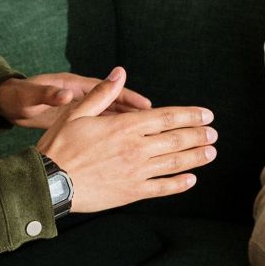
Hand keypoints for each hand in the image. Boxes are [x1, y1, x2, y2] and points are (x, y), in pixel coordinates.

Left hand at [0, 71, 151, 128]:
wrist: (8, 104)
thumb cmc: (20, 97)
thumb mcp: (33, 96)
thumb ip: (50, 94)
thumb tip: (65, 93)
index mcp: (74, 87)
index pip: (107, 91)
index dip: (128, 97)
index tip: (147, 106)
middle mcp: (81, 97)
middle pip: (114, 104)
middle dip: (136, 113)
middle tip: (160, 123)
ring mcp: (79, 110)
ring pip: (110, 117)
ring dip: (127, 125)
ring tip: (149, 137)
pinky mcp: (76, 122)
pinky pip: (99, 128)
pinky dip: (112, 134)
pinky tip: (125, 147)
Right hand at [35, 67, 217, 212]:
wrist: (50, 182)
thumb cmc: (60, 145)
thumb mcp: (78, 113)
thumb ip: (102, 94)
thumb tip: (119, 73)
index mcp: (125, 126)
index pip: (167, 118)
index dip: (190, 115)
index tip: (206, 115)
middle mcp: (135, 148)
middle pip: (176, 139)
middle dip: (198, 135)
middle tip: (214, 133)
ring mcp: (136, 172)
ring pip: (174, 163)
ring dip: (195, 157)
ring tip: (211, 153)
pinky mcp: (131, 192)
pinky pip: (161, 188)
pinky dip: (179, 184)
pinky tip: (191, 180)